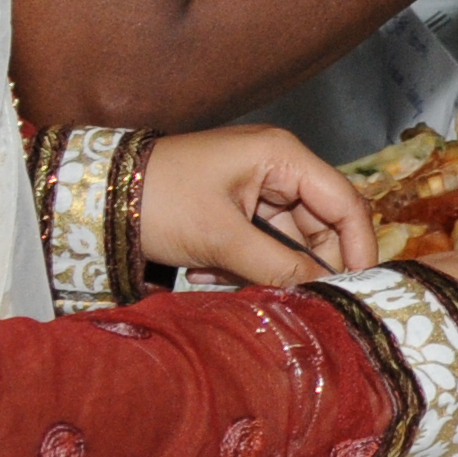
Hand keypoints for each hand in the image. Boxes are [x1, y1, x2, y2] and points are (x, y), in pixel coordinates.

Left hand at [138, 125, 375, 280]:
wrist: (95, 197)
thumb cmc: (159, 201)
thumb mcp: (220, 238)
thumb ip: (277, 266)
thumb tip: (322, 293)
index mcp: (282, 156)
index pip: (344, 200)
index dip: (359, 244)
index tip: (362, 286)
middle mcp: (277, 167)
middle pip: (319, 224)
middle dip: (305, 264)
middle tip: (296, 300)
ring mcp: (255, 187)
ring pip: (287, 240)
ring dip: (266, 268)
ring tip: (222, 279)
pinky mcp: (235, 207)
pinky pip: (259, 243)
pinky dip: (243, 265)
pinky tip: (206, 273)